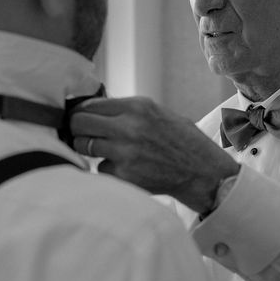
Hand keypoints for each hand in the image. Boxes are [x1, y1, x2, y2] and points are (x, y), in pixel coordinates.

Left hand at [69, 96, 239, 212]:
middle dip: (77, 130)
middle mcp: (129, 127)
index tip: (80, 118)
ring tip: (106, 151)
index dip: (81, 112)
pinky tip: (125, 168)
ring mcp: (125, 153)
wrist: (202, 172)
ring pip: (84, 146)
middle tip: (82, 135)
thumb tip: (91, 109)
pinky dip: (107, 169)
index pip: (90, 105)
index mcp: (137, 107)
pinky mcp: (124, 176)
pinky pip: (100, 169)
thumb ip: (126, 110)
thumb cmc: (181, 141)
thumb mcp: (157, 113)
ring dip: (89, 150)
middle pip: (79, 123)